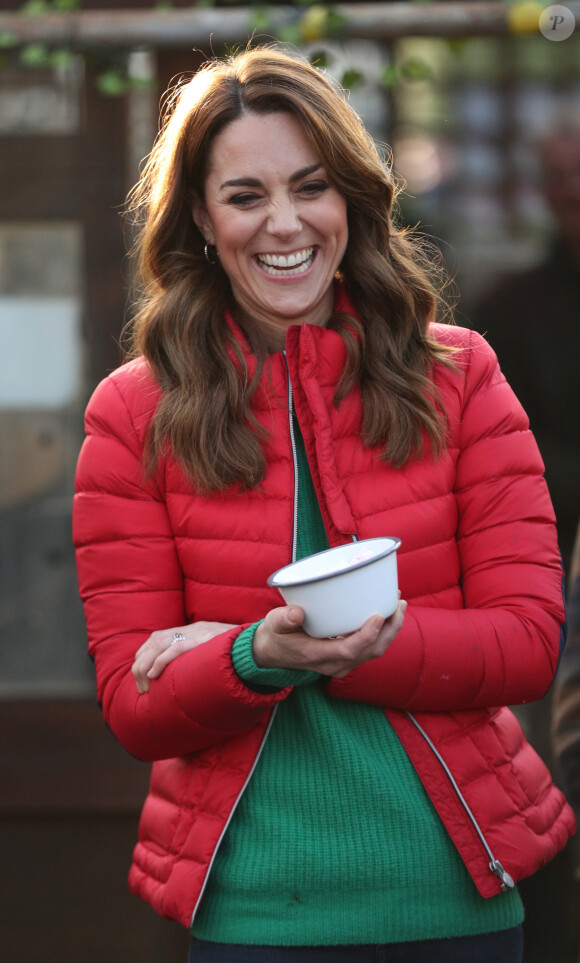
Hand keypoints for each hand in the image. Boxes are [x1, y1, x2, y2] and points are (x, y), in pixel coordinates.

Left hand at [132, 621, 235, 693]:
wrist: (263, 642)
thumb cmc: (245, 651)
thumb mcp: (223, 651)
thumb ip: (209, 657)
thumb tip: (200, 679)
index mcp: (196, 630)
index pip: (160, 636)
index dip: (146, 654)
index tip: (142, 673)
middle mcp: (194, 629)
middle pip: (155, 640)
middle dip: (141, 663)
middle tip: (142, 687)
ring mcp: (199, 633)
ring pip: (159, 644)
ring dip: (146, 666)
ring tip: (145, 685)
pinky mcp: (204, 641)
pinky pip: (176, 649)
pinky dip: (160, 662)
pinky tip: (154, 675)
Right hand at [252, 600, 406, 678]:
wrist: (272, 654)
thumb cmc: (275, 635)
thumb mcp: (274, 625)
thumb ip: (284, 619)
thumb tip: (296, 613)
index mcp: (317, 656)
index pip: (350, 650)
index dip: (367, 634)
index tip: (379, 616)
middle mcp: (334, 664)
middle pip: (371, 651)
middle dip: (390, 629)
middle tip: (399, 603)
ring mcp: (342, 663)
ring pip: (374, 650)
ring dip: (390, 629)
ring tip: (398, 605)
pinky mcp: (345, 657)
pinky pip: (369, 648)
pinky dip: (381, 632)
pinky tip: (386, 613)